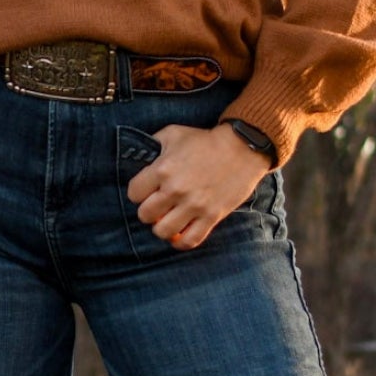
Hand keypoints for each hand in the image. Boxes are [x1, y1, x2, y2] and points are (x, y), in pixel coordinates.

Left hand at [126, 123, 271, 250]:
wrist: (241, 148)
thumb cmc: (205, 140)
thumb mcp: (173, 134)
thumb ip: (152, 145)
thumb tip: (140, 156)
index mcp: (162, 169)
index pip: (134, 193)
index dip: (138, 192)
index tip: (146, 190)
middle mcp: (176, 190)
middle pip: (145, 215)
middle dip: (148, 211)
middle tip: (157, 206)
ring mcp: (194, 205)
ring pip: (163, 232)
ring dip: (162, 227)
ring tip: (168, 219)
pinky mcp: (212, 216)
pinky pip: (190, 241)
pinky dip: (181, 242)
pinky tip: (180, 234)